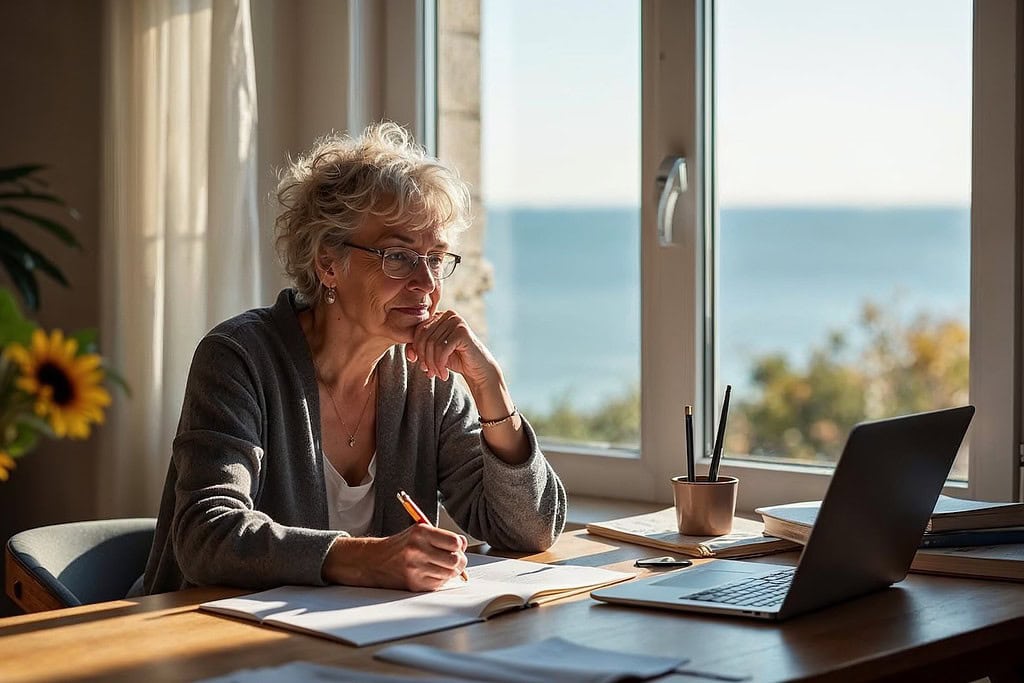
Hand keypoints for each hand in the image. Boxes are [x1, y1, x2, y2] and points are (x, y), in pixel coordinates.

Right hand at [324, 524, 467, 591]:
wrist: (374, 560)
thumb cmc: (400, 545)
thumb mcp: (419, 532)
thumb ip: (442, 537)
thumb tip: (463, 545)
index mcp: (421, 532)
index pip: (455, 542)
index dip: (459, 546)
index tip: (457, 548)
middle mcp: (417, 549)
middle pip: (455, 560)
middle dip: (460, 561)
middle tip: (456, 561)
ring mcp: (415, 568)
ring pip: (449, 574)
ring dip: (451, 572)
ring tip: (445, 568)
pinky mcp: (414, 583)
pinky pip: (439, 584)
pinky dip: (440, 580)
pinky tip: (433, 574)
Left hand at [405, 310, 498, 387]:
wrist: (478, 369)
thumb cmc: (455, 359)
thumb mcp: (434, 352)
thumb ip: (419, 348)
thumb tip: (409, 354)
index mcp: (439, 315)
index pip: (418, 330)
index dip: (415, 349)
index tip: (421, 365)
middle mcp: (448, 315)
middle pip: (425, 337)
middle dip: (424, 358)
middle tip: (429, 373)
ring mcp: (456, 321)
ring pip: (433, 344)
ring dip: (432, 364)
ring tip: (437, 374)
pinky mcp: (462, 331)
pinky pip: (442, 349)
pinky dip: (440, 364)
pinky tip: (444, 374)